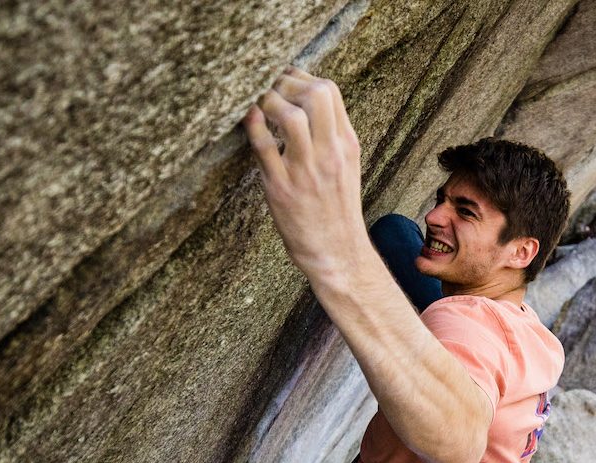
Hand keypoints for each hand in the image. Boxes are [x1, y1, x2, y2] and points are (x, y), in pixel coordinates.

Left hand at [245, 67, 369, 278]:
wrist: (337, 252)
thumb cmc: (336, 209)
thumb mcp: (346, 166)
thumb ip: (330, 134)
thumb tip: (305, 102)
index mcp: (347, 145)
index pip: (330, 91)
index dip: (302, 76)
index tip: (285, 80)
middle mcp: (330, 155)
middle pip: (315, 95)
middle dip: (286, 82)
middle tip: (270, 89)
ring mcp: (306, 171)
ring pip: (289, 117)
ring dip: (268, 102)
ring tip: (260, 106)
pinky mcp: (281, 189)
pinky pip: (263, 147)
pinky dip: (252, 126)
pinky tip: (249, 120)